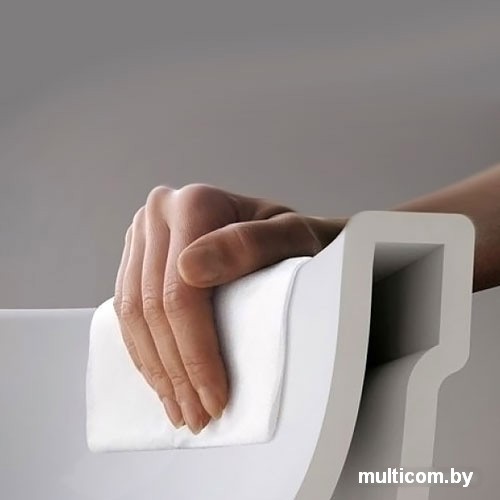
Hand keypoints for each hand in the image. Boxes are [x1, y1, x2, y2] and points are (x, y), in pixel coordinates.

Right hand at [113, 183, 345, 433]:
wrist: (282, 233)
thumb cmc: (293, 240)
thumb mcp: (291, 236)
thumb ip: (251, 244)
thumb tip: (189, 268)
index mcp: (193, 203)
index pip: (181, 293)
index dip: (195, 353)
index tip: (215, 397)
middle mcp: (159, 214)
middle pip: (153, 308)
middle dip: (176, 371)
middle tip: (197, 415)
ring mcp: (143, 236)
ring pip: (133, 315)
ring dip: (156, 369)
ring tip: (179, 408)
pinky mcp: (137, 257)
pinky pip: (126, 311)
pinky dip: (144, 351)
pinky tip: (160, 379)